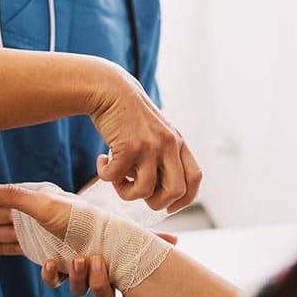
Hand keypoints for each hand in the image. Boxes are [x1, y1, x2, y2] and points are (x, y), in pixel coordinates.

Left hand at [41, 233, 175, 296]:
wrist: (67, 218)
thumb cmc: (102, 229)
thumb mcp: (125, 233)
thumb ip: (147, 238)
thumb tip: (174, 242)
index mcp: (117, 276)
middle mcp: (97, 281)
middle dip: (99, 283)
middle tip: (97, 261)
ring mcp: (76, 277)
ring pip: (78, 289)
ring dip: (78, 276)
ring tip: (78, 258)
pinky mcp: (56, 271)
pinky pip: (52, 282)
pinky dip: (51, 274)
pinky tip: (52, 261)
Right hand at [89, 65, 202, 212]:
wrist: (110, 90)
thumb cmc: (129, 117)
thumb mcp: (155, 133)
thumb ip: (162, 156)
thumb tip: (156, 192)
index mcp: (178, 143)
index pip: (195, 178)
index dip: (184, 199)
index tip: (167, 206)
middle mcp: (169, 145)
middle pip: (176, 191)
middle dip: (156, 203)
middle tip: (137, 194)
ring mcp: (150, 146)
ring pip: (145, 191)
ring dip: (126, 192)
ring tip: (115, 178)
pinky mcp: (128, 146)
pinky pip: (117, 178)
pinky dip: (106, 176)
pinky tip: (102, 162)